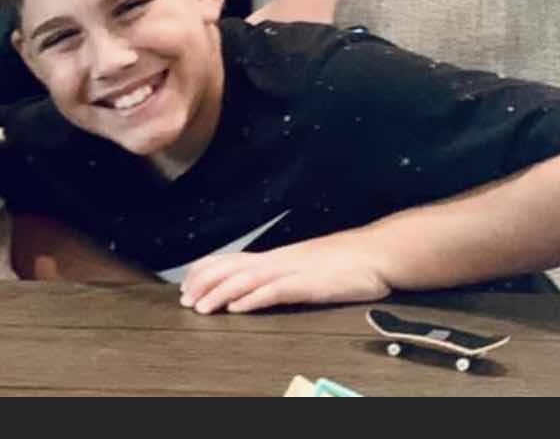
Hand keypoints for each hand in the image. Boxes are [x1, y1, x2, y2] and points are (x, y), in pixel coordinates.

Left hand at [179, 240, 389, 313]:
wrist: (375, 253)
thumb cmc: (343, 261)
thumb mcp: (305, 266)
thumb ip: (282, 274)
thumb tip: (256, 286)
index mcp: (276, 257)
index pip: (232, 260)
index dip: (206, 271)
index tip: (185, 285)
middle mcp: (279, 260)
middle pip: (233, 268)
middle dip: (205, 284)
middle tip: (184, 300)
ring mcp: (293, 270)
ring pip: (248, 279)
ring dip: (221, 293)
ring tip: (201, 307)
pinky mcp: (309, 284)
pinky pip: (276, 291)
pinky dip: (254, 299)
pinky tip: (238, 307)